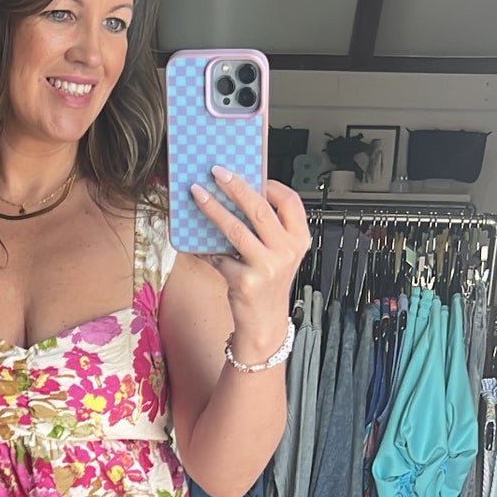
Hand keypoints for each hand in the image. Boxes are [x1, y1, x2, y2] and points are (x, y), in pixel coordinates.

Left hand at [190, 168, 310, 363]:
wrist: (264, 324)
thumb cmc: (268, 284)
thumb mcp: (278, 254)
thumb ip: (268, 229)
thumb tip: (237, 195)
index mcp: (299, 240)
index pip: (290, 201)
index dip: (271, 185)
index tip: (253, 176)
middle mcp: (287, 251)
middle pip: (259, 209)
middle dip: (236, 186)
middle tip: (217, 172)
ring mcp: (267, 266)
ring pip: (236, 228)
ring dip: (213, 208)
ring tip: (198, 194)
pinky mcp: (246, 280)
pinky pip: (220, 255)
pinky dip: (206, 248)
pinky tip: (198, 243)